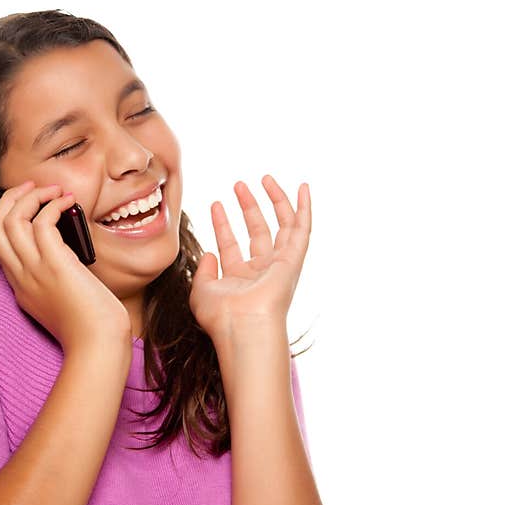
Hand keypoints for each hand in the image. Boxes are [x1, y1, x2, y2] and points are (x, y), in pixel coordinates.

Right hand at [0, 180, 130, 353]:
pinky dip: (53, 205)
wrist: (97, 346)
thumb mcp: (61, 303)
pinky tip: (69, 202)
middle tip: (32, 187)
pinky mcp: (55, 265)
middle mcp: (21, 276)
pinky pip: (42, 223)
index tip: (12, 205)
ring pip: (13, 219)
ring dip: (31, 196)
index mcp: (20, 286)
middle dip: (10, 199)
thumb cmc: (90, 328)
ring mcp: (35, 270)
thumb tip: (66, 259)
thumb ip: (54, 281)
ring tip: (53, 189)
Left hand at [189, 175, 311, 340]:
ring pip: (281, 226)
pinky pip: (302, 229)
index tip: (215, 204)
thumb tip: (208, 253)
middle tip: (238, 185)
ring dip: (273, 201)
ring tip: (263, 179)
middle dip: (248, 207)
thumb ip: (202, 272)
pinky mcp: (293, 260)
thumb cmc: (221, 316)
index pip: (231, 245)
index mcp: (239, 280)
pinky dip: (304, 208)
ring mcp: (279, 265)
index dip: (223, 224)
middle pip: (257, 232)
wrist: (243, 325)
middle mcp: (261, 272)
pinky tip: (303, 187)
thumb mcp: (201, 291)